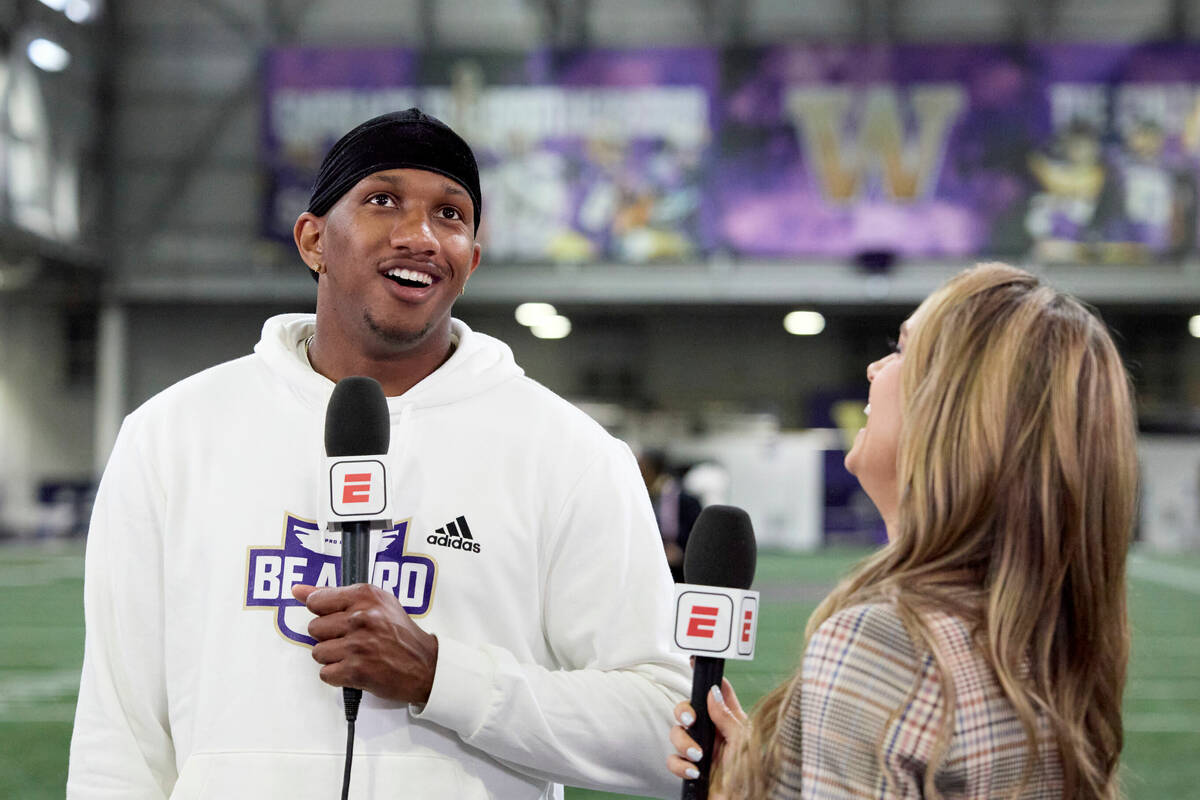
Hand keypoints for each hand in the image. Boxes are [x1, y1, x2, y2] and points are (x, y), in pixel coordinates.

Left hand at [291, 583, 438, 703]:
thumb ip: (334, 594)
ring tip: (355, 654)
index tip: (336, 619)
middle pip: (314, 628)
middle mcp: (361, 617)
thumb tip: (297, 591)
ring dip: (333, 657)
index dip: (324, 613)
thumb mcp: (376, 603)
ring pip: (318, 652)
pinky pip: (326, 673)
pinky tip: (356, 668)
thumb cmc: (400, 633)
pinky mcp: (356, 670)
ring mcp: (358, 644)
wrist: (425, 665)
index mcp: (365, 596)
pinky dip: (338, 675)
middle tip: (352, 640)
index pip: (317, 601)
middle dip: (330, 637)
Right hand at [666, 676, 747, 786]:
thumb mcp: (743, 741)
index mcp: (731, 722)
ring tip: (699, 756)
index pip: (717, 695)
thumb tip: (712, 692)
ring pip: (676, 733)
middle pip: (687, 710)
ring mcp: (700, 751)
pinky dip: (680, 765)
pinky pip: (673, 760)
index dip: (707, 679)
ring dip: (683, 743)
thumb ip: (727, 717)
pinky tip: (695, 771)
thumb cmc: (753, 775)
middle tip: (690, 719)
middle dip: (683, 711)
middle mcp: (713, 734)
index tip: (693, 661)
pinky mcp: (690, 770)